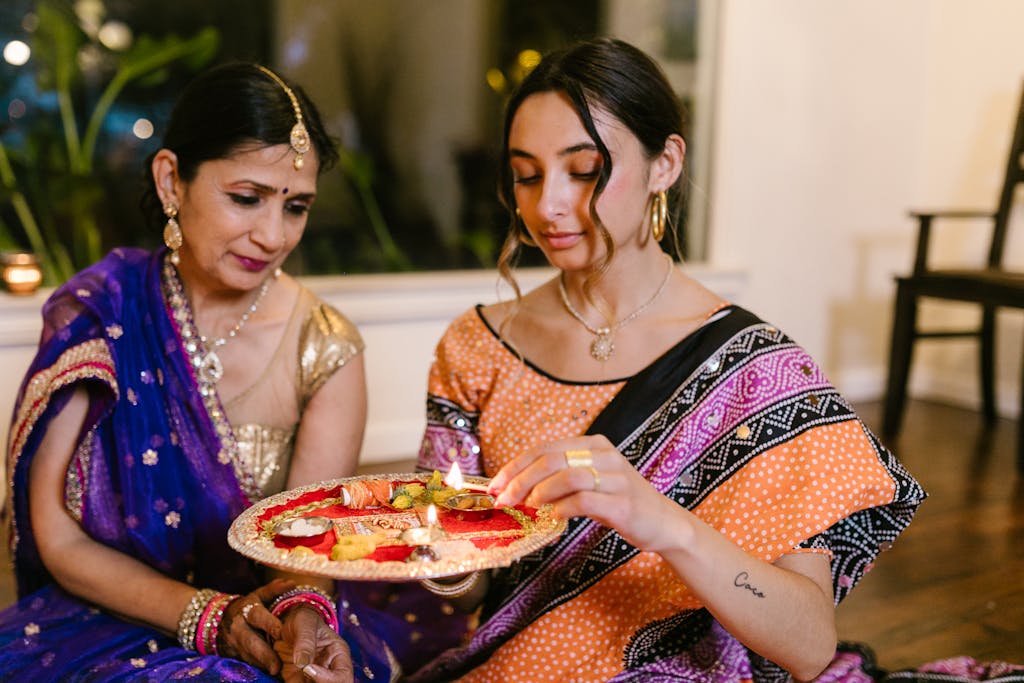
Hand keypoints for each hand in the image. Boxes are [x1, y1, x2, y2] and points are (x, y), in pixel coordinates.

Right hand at [217, 578, 293, 674]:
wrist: (216, 620)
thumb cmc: (247, 606)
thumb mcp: (258, 595)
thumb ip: (274, 590)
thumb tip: (292, 583)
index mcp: (247, 610)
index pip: (257, 616)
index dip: (269, 624)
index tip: (281, 632)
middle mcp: (238, 627)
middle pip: (250, 642)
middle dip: (264, 655)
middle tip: (277, 666)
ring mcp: (233, 644)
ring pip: (247, 656)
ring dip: (261, 664)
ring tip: (275, 672)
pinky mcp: (231, 655)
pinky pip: (244, 663)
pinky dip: (256, 668)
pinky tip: (267, 673)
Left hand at [275, 604, 353, 682]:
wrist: (287, 622)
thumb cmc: (302, 619)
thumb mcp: (305, 623)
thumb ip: (305, 642)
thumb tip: (302, 664)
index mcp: (338, 654)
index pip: (343, 675)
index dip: (328, 679)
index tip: (307, 669)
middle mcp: (328, 669)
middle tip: (299, 673)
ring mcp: (312, 676)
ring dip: (300, 681)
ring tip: (290, 668)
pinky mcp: (296, 679)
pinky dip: (290, 682)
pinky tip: (284, 669)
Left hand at [489, 435, 688, 552]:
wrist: (664, 523)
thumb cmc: (619, 503)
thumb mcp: (590, 483)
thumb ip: (559, 480)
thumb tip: (516, 488)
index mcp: (593, 445)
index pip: (545, 448)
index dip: (516, 466)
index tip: (495, 485)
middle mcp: (605, 455)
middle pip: (551, 459)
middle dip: (520, 480)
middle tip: (503, 500)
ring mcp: (616, 478)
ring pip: (567, 475)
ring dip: (540, 492)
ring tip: (528, 507)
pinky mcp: (623, 503)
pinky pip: (584, 500)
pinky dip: (562, 508)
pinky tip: (554, 517)